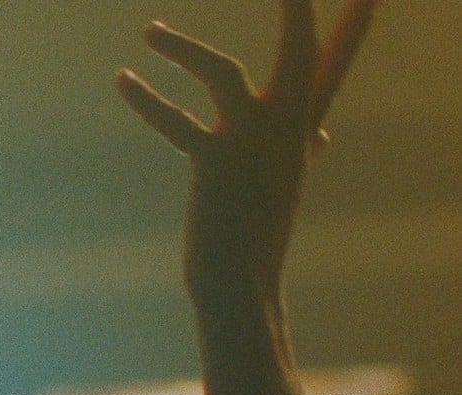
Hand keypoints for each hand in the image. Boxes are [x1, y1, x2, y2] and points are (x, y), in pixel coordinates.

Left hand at [116, 0, 375, 300]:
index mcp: (302, 129)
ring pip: (223, 73)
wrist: (241, 286)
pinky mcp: (216, 164)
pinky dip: (147, 100)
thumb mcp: (287, 183)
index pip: (335, 64)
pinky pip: (176, 123)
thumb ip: (301, 149)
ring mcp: (253, 144)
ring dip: (184, 49)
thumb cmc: (256, 233)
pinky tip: (124, 79)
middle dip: (298, 11)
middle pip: (303, 52)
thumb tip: (320, 136)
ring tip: (150, 31)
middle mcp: (287, 130)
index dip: (352, 26)